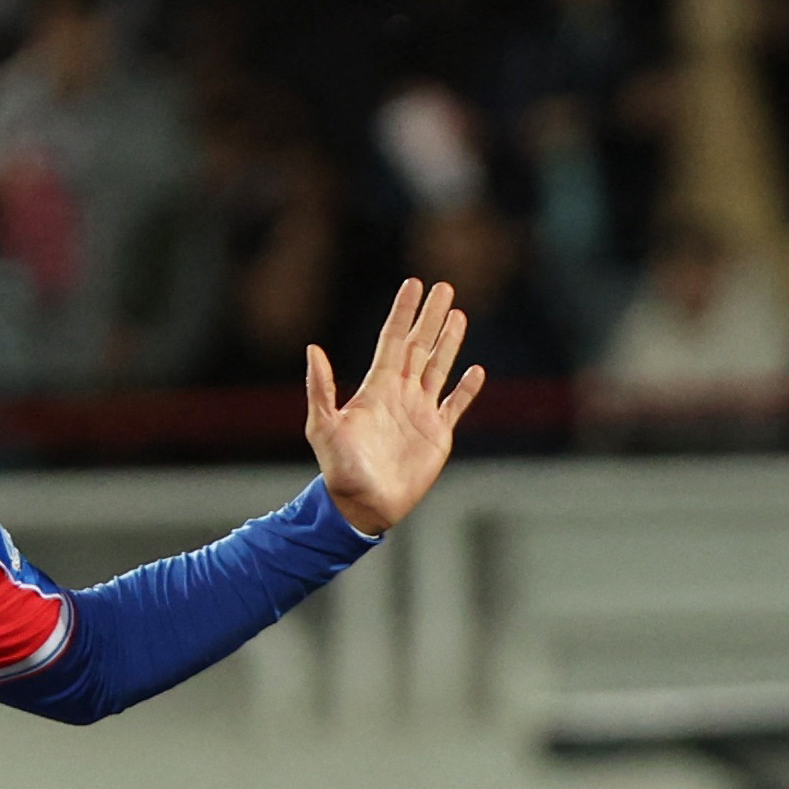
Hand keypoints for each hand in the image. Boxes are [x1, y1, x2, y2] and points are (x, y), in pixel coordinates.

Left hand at [305, 280, 485, 537]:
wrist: (362, 505)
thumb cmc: (339, 468)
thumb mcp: (323, 426)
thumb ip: (321, 388)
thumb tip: (312, 348)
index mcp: (376, 387)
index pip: (393, 340)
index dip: (404, 312)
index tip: (414, 283)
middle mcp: (400, 394)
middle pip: (420, 346)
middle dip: (431, 317)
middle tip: (445, 287)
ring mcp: (420, 413)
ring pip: (438, 368)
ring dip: (449, 342)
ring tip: (459, 314)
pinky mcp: (437, 435)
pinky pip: (455, 405)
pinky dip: (466, 389)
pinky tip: (476, 370)